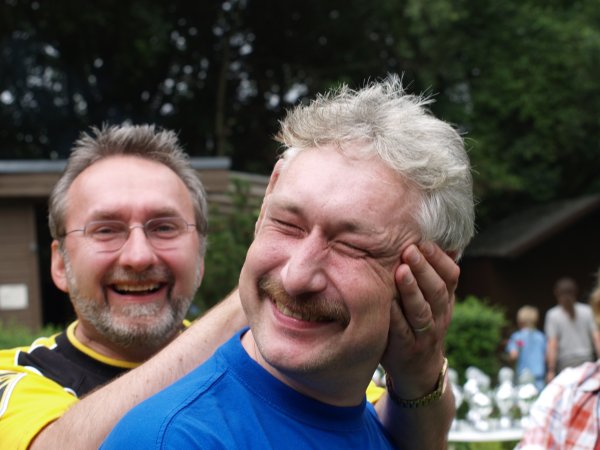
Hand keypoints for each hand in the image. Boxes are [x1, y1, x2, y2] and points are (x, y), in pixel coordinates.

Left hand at [380, 242, 458, 398]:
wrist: (417, 371)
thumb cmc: (418, 325)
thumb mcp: (431, 301)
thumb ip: (431, 275)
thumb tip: (436, 240)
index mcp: (445, 301)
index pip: (451, 277)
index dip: (439, 259)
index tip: (423, 241)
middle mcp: (438, 317)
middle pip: (437, 291)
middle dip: (424, 268)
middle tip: (410, 249)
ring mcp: (423, 336)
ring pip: (422, 312)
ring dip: (412, 290)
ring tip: (400, 271)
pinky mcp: (405, 350)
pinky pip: (401, 332)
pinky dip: (395, 317)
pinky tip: (386, 301)